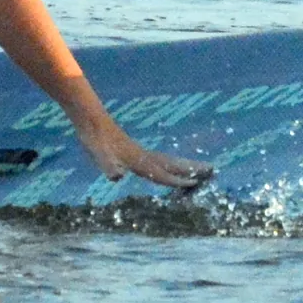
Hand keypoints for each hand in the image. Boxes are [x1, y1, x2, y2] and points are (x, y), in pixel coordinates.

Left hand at [80, 123, 213, 191]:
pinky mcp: (133, 150)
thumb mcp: (97, 154)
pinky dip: (170, 164)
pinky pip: (159, 159)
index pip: (161, 173)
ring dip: (184, 165)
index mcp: (137, 160)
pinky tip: (170, 167)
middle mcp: (143, 156)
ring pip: (168, 160)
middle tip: (212, 170)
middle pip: (172, 164)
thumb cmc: (93, 138)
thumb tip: (116, 176)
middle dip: (192, 169)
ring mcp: (139, 152)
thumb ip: (107, 165)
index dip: (177, 180)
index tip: (195, 185)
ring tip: (201, 168)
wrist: (90, 118)